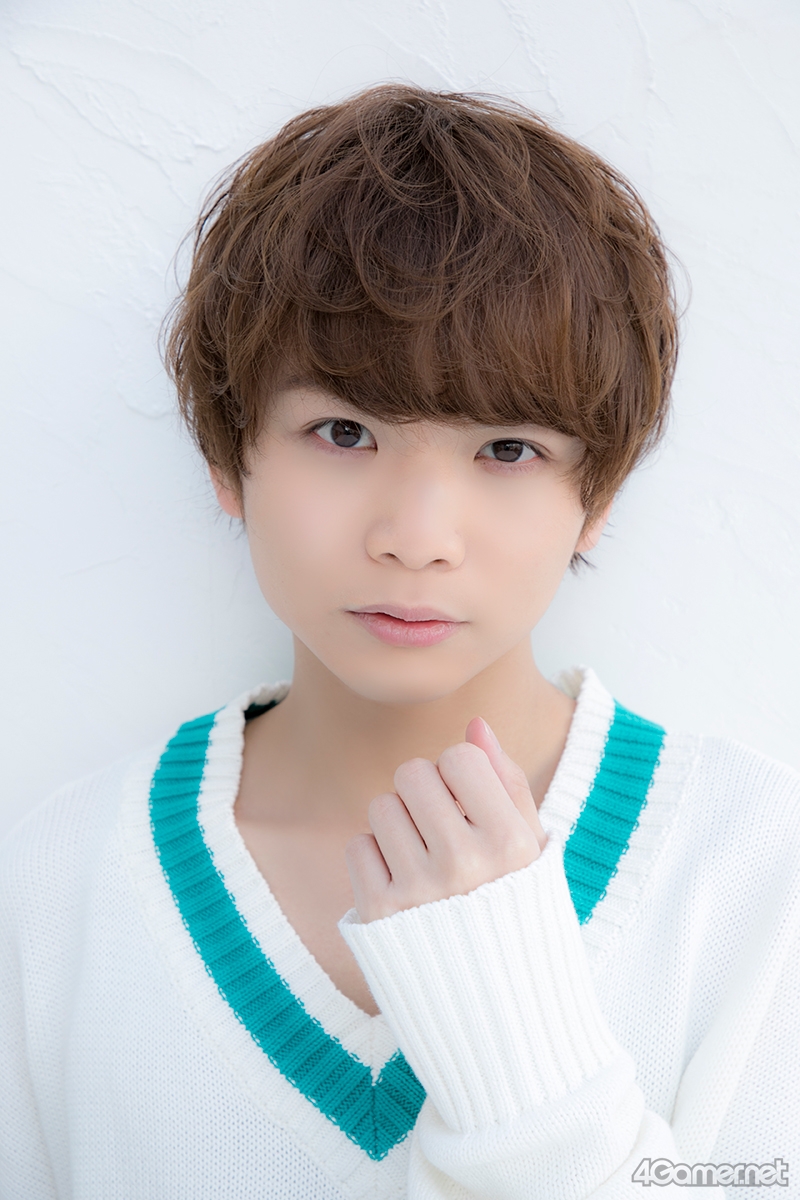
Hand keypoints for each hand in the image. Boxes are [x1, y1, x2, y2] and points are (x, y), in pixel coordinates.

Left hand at [344, 718, 548, 922]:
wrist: (499, 1012)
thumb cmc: (519, 914)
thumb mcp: (533, 850)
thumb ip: (506, 782)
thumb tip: (475, 724)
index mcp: (511, 843)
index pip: (460, 757)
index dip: (460, 773)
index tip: (469, 804)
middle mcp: (464, 864)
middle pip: (413, 773)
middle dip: (425, 793)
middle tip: (442, 830)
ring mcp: (418, 890)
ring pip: (382, 807)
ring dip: (399, 825)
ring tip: (424, 859)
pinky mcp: (379, 914)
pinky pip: (359, 846)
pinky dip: (376, 860)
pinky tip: (404, 886)